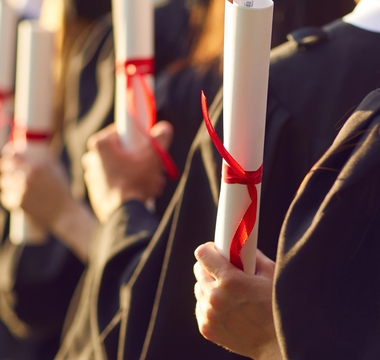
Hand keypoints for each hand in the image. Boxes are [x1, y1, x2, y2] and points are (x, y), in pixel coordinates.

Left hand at [0, 143, 96, 261]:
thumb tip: (27, 148)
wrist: (63, 213)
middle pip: (5, 166)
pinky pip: (6, 194)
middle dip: (8, 167)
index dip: (10, 154)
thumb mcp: (57, 169)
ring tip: (24, 187)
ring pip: (4, 181)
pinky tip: (24, 197)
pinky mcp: (16, 202)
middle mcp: (27, 177)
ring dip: (10, 182)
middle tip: (14, 171)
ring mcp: (20, 190)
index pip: (13, 154)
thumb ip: (42, 158)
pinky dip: (11, 194)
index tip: (11, 156)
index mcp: (37, 166)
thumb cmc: (61, 189)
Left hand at [82, 122, 172, 222]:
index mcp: (100, 145)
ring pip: (119, 168)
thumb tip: (164, 128)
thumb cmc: (136, 182)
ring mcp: (92, 176)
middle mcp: (92, 159)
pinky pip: (114, 182)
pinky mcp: (95, 191)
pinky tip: (142, 191)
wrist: (125, 214)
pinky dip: (127, 184)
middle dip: (138, 158)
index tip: (147, 144)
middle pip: (121, 151)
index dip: (137, 136)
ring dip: (136, 173)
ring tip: (152, 182)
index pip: (120, 131)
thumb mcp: (154, 157)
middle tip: (152, 166)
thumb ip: (161, 139)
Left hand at [194, 243, 282, 359]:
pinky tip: (224, 306)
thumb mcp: (270, 274)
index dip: (210, 249)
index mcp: (230, 281)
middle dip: (210, 267)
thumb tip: (242, 246)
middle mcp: (215, 297)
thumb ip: (252, 256)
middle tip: (224, 270)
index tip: (216, 250)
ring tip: (226, 291)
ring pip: (199, 289)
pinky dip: (208, 304)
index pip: (202, 253)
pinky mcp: (206, 328)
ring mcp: (209, 315)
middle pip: (198, 270)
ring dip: (209, 286)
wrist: (276, 344)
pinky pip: (200, 306)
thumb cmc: (276, 307)